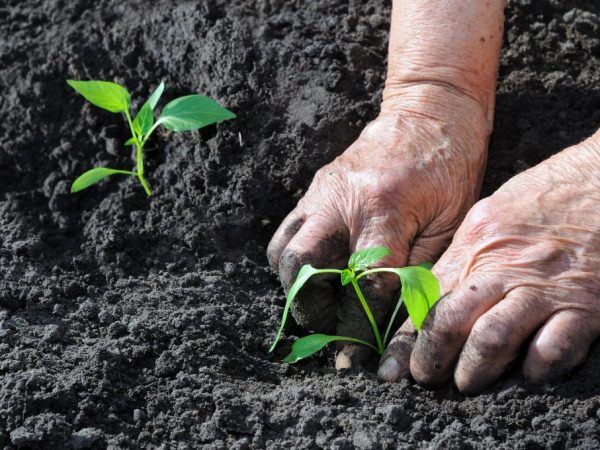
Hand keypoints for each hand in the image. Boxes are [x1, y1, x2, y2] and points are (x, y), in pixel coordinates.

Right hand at [268, 83, 491, 367]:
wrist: (429, 114)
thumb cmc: (450, 169)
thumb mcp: (451, 222)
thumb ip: (420, 268)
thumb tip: (395, 321)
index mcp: (385, 209)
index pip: (363, 283)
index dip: (359, 325)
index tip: (359, 355)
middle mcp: (343, 200)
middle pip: (301, 264)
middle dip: (310, 307)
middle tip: (329, 330)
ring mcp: (322, 192)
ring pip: (283, 249)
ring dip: (295, 286)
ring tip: (321, 304)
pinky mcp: (314, 188)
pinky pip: (288, 232)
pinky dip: (295, 262)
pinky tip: (319, 273)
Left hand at [379, 134, 599, 392]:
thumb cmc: (546, 196)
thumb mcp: (492, 214)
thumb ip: (465, 255)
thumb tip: (435, 294)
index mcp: (476, 244)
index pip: (428, 297)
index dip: (405, 337)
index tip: (390, 366)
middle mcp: (504, 267)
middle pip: (451, 321)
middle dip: (430, 358)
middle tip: (424, 378)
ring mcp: (545, 287)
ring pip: (493, 338)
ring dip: (475, 369)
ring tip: (467, 382)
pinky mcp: (586, 305)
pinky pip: (554, 347)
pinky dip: (537, 366)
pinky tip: (529, 373)